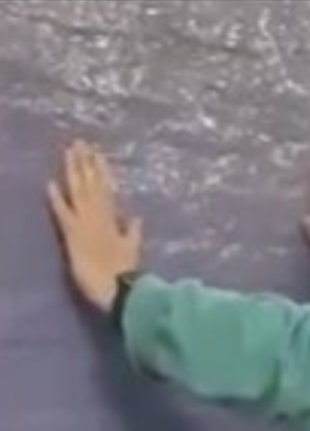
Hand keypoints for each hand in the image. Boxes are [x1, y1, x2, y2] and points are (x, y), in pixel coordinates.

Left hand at [47, 141, 142, 313]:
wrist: (118, 288)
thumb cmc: (126, 272)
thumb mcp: (133, 248)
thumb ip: (133, 232)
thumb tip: (137, 218)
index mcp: (114, 218)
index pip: (107, 187)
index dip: (101, 169)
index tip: (97, 152)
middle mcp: (100, 215)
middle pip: (92, 183)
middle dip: (86, 162)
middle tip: (82, 142)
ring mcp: (86, 223)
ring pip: (79, 191)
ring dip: (74, 171)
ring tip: (70, 152)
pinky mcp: (73, 234)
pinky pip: (63, 213)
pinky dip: (57, 199)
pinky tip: (50, 184)